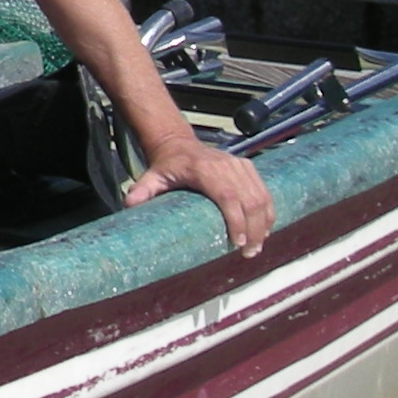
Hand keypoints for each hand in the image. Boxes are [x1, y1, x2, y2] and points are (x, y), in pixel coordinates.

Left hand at [125, 138, 273, 258]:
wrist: (178, 144)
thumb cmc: (167, 165)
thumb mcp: (152, 176)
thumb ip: (142, 189)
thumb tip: (129, 204)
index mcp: (205, 169)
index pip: (228, 196)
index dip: (237, 220)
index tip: (238, 242)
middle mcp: (226, 166)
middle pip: (250, 200)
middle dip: (254, 229)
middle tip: (248, 253)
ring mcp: (239, 165)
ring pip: (261, 197)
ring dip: (263, 224)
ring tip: (256, 247)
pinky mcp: (248, 167)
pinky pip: (264, 191)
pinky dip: (268, 211)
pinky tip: (265, 230)